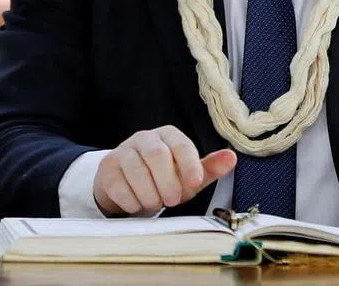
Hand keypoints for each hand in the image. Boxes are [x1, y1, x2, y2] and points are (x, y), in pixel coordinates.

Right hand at [93, 125, 236, 215]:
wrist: (127, 186)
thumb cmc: (162, 179)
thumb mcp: (187, 175)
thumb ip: (208, 168)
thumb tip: (231, 158)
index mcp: (168, 136)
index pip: (180, 144)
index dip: (189, 164)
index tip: (195, 183)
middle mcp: (144, 138)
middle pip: (156, 155)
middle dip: (167, 182)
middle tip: (173, 200)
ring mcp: (123, 151)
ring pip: (136, 171)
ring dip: (150, 194)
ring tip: (156, 203)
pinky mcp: (107, 168)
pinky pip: (119, 186)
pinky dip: (133, 201)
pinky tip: (138, 203)